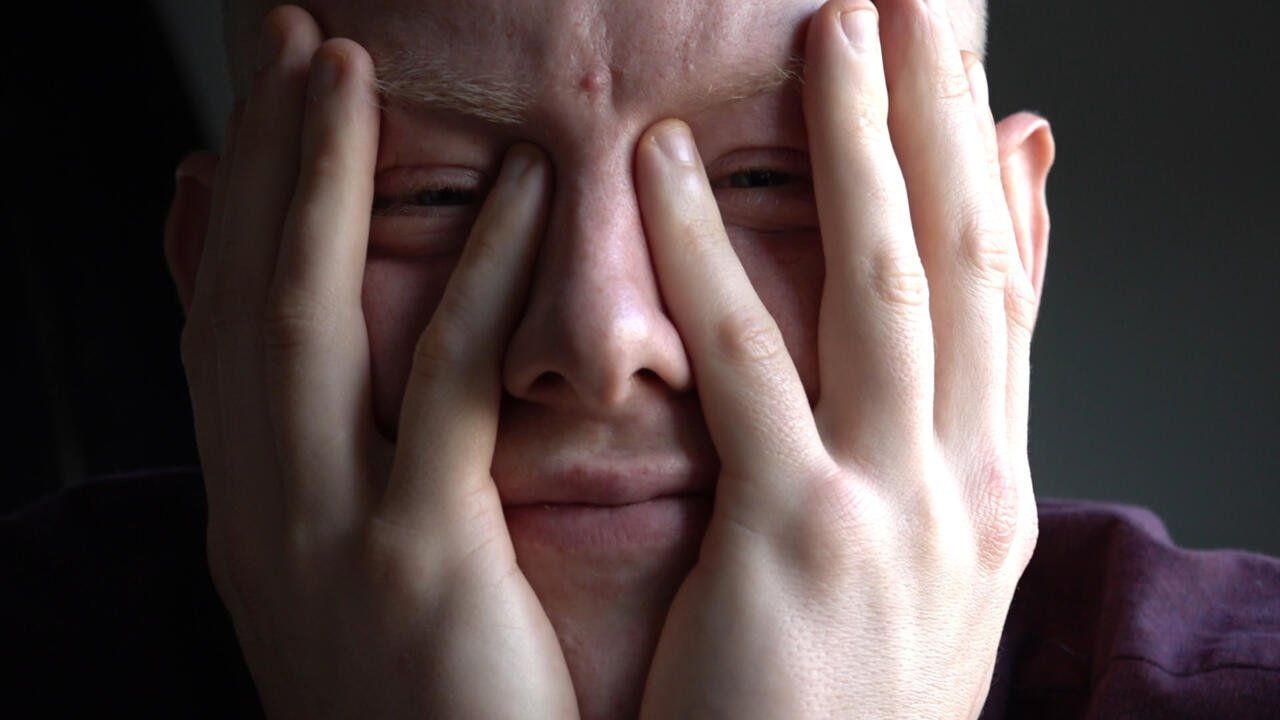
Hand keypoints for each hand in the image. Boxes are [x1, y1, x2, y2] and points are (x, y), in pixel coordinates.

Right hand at [179, 7, 576, 717]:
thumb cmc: (430, 712)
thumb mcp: (355, 585)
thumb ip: (351, 471)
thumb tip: (363, 374)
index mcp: (255, 516)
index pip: (227, 324)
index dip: (241, 203)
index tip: (268, 104)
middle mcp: (263, 515)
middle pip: (242, 296)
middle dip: (257, 161)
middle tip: (283, 39)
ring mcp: (328, 541)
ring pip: (305, 324)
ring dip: (319, 188)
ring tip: (344, 71)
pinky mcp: (419, 570)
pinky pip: (441, 399)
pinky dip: (472, 286)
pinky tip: (516, 198)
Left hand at [633, 0, 1039, 716]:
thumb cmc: (839, 716)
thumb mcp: (918, 583)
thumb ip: (927, 455)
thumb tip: (938, 361)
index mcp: (990, 492)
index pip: (1002, 297)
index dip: (988, 169)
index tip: (969, 72)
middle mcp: (968, 485)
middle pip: (963, 260)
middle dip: (944, 117)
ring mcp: (899, 510)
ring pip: (888, 285)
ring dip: (862, 144)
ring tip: (832, 27)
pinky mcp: (800, 543)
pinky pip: (754, 368)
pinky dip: (717, 256)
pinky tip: (672, 169)